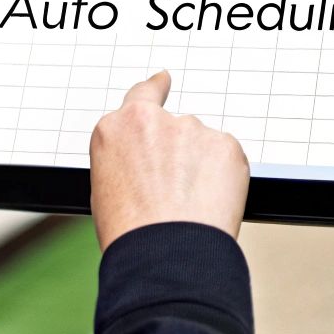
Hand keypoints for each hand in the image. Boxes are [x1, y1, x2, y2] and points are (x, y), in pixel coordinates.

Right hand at [89, 71, 249, 249]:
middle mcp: (154, 120)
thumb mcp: (106, 190)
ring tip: (188, 207)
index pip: (141, 94)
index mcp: (116, 129)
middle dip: (181, 152)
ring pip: (202, 146)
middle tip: (178, 190)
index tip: (164, 80)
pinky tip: (209, 205)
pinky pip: (227, 159)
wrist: (166, 253)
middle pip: (175, 128)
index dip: (156, 87)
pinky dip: (224, 179)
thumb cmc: (131, 234)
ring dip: (201, 168)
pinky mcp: (225, 145)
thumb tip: (146, 163)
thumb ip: (128, 159)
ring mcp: (192, 130)